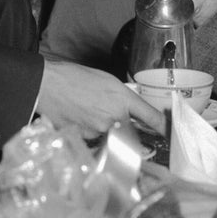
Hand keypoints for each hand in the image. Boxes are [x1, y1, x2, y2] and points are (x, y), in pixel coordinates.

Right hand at [35, 60, 166, 137]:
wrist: (47, 85)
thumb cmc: (74, 77)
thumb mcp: (107, 81)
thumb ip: (123, 98)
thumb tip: (131, 111)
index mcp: (123, 99)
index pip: (152, 118)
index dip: (163, 128)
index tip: (169, 134)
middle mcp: (115, 117)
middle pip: (132, 133)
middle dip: (126, 130)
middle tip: (109, 119)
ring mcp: (100, 131)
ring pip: (112, 137)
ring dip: (106, 131)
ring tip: (87, 112)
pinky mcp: (86, 139)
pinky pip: (95, 140)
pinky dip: (90, 133)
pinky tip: (78, 118)